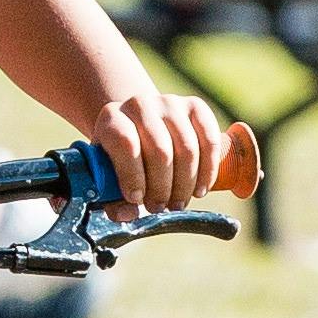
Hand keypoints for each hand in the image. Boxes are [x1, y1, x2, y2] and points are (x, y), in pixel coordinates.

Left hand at [85, 82, 234, 214]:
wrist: (140, 127)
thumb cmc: (122, 158)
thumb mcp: (107, 175)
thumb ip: (111, 199)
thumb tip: (128, 215)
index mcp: (111, 118)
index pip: (125, 143)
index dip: (132, 175)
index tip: (136, 200)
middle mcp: (140, 104)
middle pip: (160, 150)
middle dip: (162, 187)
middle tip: (160, 207)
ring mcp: (170, 103)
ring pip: (187, 149)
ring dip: (185, 184)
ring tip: (178, 203)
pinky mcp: (195, 106)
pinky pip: (210, 140)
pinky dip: (208, 170)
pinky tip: (200, 189)